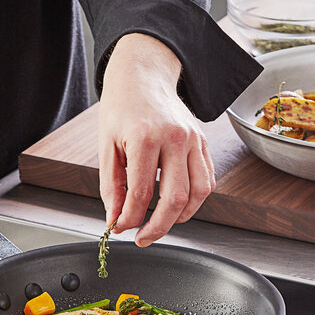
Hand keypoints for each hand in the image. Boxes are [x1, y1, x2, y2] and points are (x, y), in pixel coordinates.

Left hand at [98, 33, 214, 246]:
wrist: (144, 75)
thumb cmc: (121, 108)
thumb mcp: (107, 145)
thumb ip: (112, 186)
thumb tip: (116, 219)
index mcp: (145, 137)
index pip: (140, 193)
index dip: (130, 218)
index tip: (120, 228)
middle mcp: (175, 138)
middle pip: (175, 198)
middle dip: (158, 227)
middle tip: (142, 238)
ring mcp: (194, 140)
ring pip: (199, 193)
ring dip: (181, 217)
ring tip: (161, 224)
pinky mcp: (203, 142)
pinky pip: (207, 180)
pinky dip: (196, 200)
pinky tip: (178, 206)